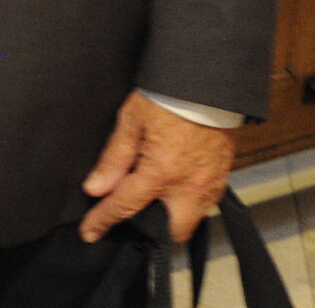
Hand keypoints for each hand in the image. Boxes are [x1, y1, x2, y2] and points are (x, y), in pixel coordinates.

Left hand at [78, 90, 234, 243]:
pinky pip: (206, 203)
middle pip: (170, 231)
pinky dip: (190, 201)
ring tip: (156, 197)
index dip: (103, 220)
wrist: (206, 82)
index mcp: (161, 172)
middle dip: (153, 230)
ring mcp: (210, 184)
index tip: (90, 232)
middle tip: (136, 213)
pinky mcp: (224, 176)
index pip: (125, 206)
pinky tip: (177, 185)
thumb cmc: (167, 97)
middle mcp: (189, 186)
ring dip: (173, 216)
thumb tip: (96, 188)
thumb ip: (114, 159)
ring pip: (192, 220)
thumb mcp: (131, 121)